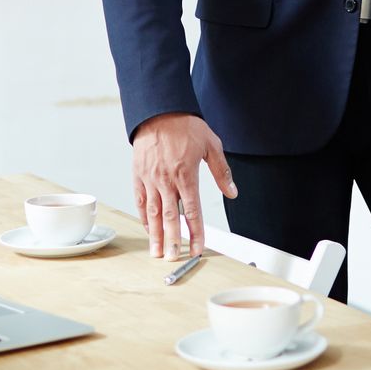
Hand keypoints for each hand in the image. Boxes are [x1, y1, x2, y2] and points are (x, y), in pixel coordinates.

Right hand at [130, 113, 235, 259]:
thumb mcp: (211, 145)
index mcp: (186, 176)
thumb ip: (222, 172)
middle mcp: (167, 181)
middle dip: (172, 241)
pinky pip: (140, 200)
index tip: (197, 249)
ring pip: (153, 213)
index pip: (192, 212)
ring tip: (157, 252)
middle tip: (173, 259)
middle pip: (170, 218)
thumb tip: (232, 192)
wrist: (158, 110)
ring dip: (156, 235)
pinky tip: (147, 228)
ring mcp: (150, 179)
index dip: (195, 233)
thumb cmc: (185, 126)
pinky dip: (143, 216)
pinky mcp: (138, 175)